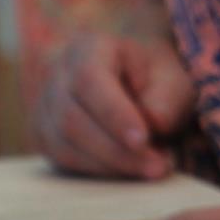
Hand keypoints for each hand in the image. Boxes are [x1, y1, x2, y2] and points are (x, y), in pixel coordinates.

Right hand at [35, 34, 193, 179]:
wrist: (139, 91)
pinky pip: (63, 160)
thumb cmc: (158, 84)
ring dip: (110, 165)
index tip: (143, 140)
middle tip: (157, 167)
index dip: (113, 113)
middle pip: (71, 117)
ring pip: (64, 144)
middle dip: (116, 150)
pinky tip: (129, 171)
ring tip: (151, 169)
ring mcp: (45, 106)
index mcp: (89, 48)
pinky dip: (98, 171)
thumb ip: (166, 101)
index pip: (89, 79)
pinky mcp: (45, 136)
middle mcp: (58, 73)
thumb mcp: (174, 84)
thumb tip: (152, 123)